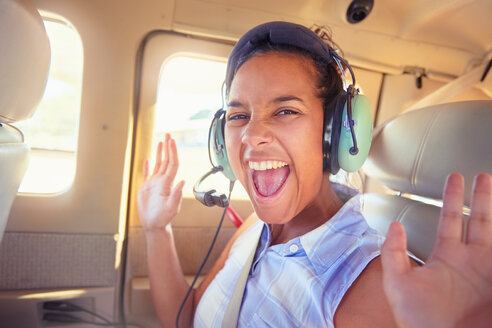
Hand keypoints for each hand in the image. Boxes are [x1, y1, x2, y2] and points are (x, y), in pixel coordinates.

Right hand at [137, 134, 184, 230]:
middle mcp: (162, 180)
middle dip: (168, 147)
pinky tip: (148, 159)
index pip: (172, 163)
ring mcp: (154, 183)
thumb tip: (182, 182)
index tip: (172, 141)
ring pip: (158, 164)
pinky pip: (147, 173)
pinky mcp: (146, 188)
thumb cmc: (163, 218)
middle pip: (166, 160)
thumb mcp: (171, 208)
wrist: (154, 224)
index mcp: (167, 183)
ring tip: (161, 141)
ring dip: (159, 152)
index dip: (172, 152)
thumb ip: (176, 195)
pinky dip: (147, 166)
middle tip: (168, 134)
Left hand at [381, 172, 491, 327]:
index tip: (455, 178)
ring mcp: (489, 271)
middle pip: (480, 219)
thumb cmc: (419, 320)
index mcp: (447, 256)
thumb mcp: (398, 284)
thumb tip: (395, 224)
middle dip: (481, 196)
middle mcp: (471, 260)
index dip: (453, 197)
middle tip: (482, 175)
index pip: (450, 218)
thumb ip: (393, 253)